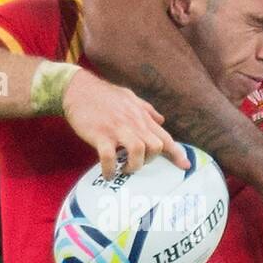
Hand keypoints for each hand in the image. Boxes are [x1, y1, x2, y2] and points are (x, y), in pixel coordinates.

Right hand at [62, 70, 189, 177]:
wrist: (77, 89)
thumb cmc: (104, 95)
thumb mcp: (130, 97)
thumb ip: (147, 109)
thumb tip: (162, 118)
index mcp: (141, 116)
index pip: (165, 137)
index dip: (177, 153)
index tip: (185, 166)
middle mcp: (133, 123)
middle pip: (155, 146)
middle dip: (150, 160)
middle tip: (137, 163)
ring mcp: (117, 129)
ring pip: (138, 151)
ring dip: (133, 166)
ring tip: (124, 169)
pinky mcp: (100, 135)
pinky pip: (109, 157)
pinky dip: (110, 169)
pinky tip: (107, 173)